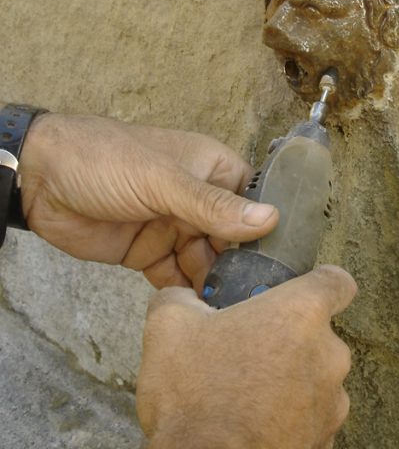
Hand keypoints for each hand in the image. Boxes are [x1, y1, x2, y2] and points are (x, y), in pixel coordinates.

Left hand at [18, 113, 277, 289]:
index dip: (267, 229)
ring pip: (207, 261)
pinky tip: (197, 310)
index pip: (253, 200)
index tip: (284, 264)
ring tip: (229, 311)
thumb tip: (271, 220)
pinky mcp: (149, 252)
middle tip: (256, 300)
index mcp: (213, 170)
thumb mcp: (165, 181)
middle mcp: (199, 200)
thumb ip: (214, 206)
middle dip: (241, 265)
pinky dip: (186, 291)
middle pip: (233, 238)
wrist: (41, 179)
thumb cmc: (109, 161)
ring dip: (214, 282)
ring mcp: (174, 227)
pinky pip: (177, 276)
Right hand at [136, 265, 356, 448]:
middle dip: (290, 338)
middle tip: (251, 349)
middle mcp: (329, 353)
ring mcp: (332, 400)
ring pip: (317, 375)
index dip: (321, 283)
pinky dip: (292, 414)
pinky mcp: (325, 438)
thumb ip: (181, 298)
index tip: (301, 292)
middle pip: (320, 333)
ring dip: (292, 378)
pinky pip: (312, 414)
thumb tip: (184, 300)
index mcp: (301, 313)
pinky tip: (257, 421)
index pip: (337, 283)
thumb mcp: (168, 328)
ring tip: (251, 391)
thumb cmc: (195, 396)